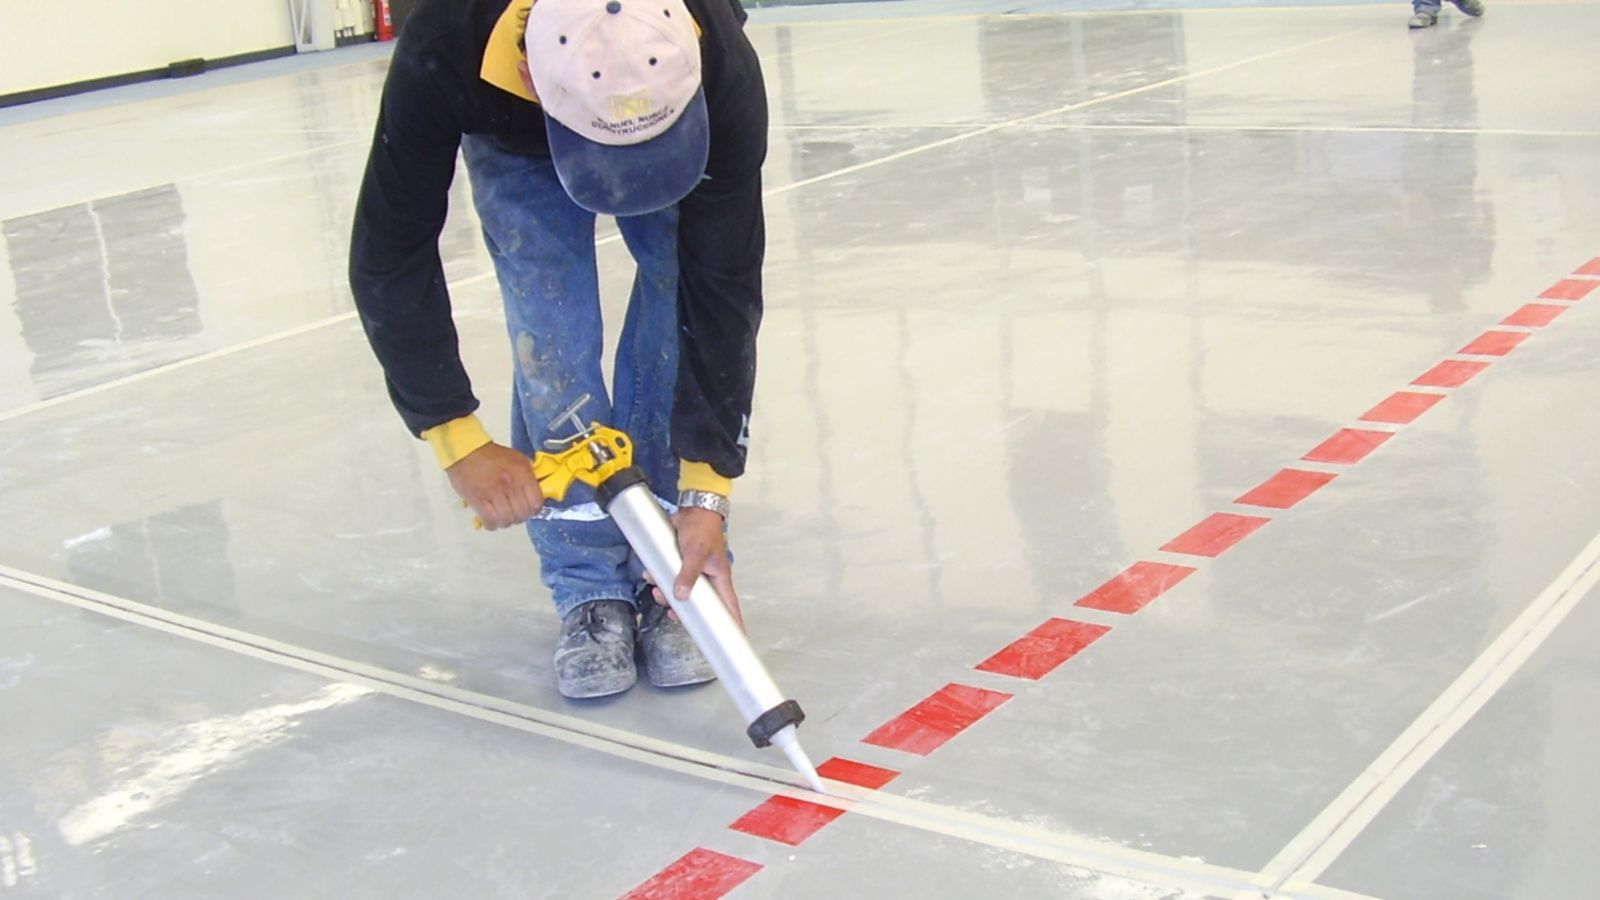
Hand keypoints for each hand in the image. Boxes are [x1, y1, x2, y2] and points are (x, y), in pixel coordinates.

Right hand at [447, 442, 543, 529]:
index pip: (536, 502)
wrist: (465, 451)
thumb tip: (537, 491)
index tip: (529, 509)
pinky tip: (491, 519)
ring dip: (505, 521)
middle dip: (519, 517)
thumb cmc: (491, 455)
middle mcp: (509, 483)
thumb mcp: (517, 459)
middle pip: (522, 514)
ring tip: (501, 515)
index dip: (534, 510)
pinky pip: (490, 520)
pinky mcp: (477, 499)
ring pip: (507, 520)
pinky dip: (492, 524)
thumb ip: (529, 475)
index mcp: (522, 473)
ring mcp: (493, 492)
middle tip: (514, 513)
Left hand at [658, 507, 743, 629]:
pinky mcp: (679, 565)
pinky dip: (659, 579)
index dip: (732, 624)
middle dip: (682, 609)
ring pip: (680, 593)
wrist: (691, 508)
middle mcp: (707, 579)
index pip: (729, 606)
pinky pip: (669, 579)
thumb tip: (680, 596)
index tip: (736, 641)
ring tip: (655, 589)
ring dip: (665, 593)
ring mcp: (693, 573)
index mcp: (719, 579)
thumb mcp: (695, 552)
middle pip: (697, 605)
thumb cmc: (701, 530)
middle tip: (671, 613)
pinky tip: (650, 575)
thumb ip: (688, 574)